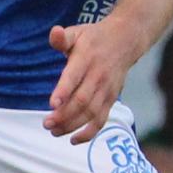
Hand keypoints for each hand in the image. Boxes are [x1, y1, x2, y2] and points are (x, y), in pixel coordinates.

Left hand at [42, 10, 151, 142]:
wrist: (126, 40)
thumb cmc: (94, 38)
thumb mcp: (77, 32)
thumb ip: (62, 37)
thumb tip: (54, 32)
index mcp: (86, 58)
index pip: (74, 77)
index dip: (63, 92)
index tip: (52, 104)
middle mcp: (98, 76)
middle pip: (82, 101)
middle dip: (64, 115)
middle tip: (46, 124)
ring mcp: (106, 89)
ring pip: (90, 113)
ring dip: (72, 125)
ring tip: (55, 132)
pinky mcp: (111, 99)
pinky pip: (101, 119)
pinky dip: (89, 132)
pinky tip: (74, 140)